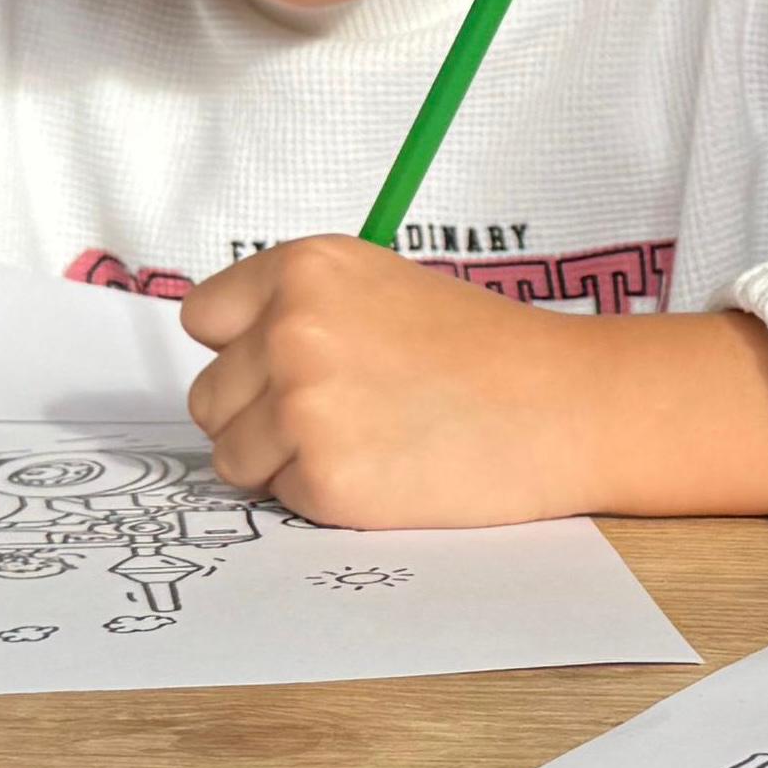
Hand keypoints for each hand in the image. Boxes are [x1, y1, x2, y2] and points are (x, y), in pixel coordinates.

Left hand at [179, 241, 767, 523]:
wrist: (564, 404)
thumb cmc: (485, 351)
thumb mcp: (382, 287)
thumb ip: (302, 309)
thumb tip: (233, 358)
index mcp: (304, 270)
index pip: (203, 319)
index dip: (242, 350)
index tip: (283, 366)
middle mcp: (291, 328)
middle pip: (208, 396)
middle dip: (259, 414)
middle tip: (344, 413)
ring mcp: (303, 404)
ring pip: (232, 455)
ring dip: (284, 461)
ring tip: (367, 440)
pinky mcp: (324, 476)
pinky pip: (280, 497)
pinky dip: (324, 496)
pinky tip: (386, 471)